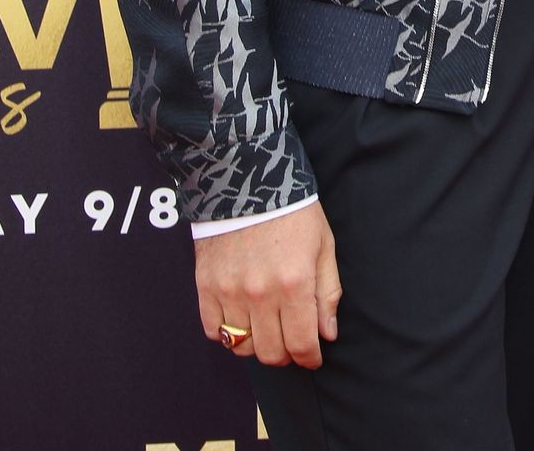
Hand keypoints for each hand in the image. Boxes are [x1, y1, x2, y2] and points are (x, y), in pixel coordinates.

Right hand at [195, 200, 340, 368]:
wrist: (248, 177)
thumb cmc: (292, 210)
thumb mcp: (323, 244)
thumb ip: (327, 292)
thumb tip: (327, 334)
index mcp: (294, 283)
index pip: (301, 344)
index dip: (309, 357)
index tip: (312, 356)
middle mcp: (261, 293)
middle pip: (271, 352)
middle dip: (286, 354)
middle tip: (291, 341)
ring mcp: (230, 291)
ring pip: (242, 346)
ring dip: (257, 344)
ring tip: (267, 327)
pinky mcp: (206, 286)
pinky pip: (214, 331)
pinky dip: (227, 333)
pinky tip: (241, 317)